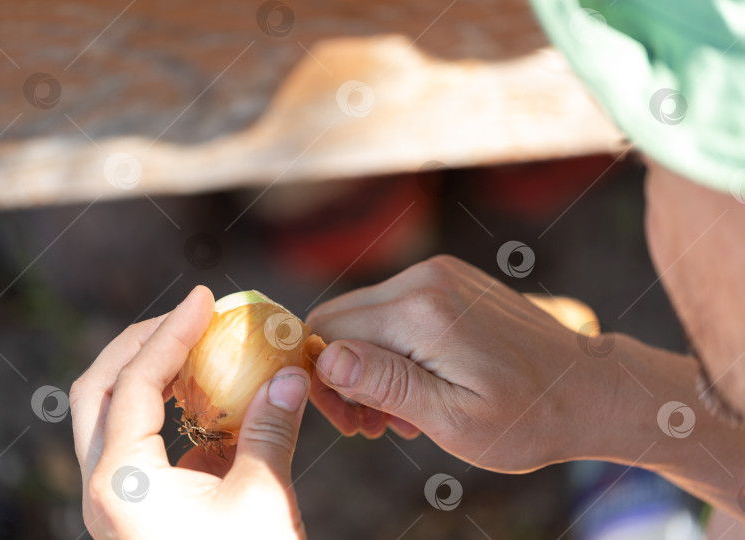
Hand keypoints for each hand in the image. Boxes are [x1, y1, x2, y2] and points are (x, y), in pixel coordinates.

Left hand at [70, 286, 308, 538]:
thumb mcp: (264, 496)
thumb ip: (272, 427)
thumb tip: (291, 373)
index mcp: (123, 483)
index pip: (136, 383)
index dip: (171, 332)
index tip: (205, 298)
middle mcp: (104, 487)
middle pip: (98, 389)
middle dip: (142, 342)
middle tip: (189, 314)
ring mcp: (115, 499)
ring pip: (110, 414)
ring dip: (149, 371)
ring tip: (197, 346)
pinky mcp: (136, 506)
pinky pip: (136, 439)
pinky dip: (166, 407)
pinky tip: (207, 398)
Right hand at [307, 255, 606, 472]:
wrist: (591, 389)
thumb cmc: (528, 417)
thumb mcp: (454, 419)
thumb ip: (387, 384)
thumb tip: (325, 358)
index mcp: (420, 311)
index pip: (327, 332)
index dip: (323, 381)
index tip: (353, 424)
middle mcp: (424, 279)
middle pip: (341, 319)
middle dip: (343, 375)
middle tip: (372, 426)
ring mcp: (439, 274)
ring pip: (366, 316)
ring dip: (369, 366)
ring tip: (402, 415)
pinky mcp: (450, 281)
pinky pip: (395, 310)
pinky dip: (394, 349)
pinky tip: (420, 386)